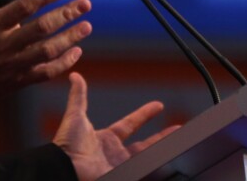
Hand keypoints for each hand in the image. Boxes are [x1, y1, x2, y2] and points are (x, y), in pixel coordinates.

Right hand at [0, 0, 92, 117]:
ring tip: (86, 26)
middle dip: (65, 16)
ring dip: (69, 39)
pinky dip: (63, 63)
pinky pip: (45, 73)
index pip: (23, 8)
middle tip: (85, 4)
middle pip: (41, 29)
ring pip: (47, 52)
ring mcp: (12, 65)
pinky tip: (76, 51)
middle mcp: (4, 45)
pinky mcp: (17, 81)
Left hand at [54, 72, 179, 180]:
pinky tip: (169, 161)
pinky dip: (155, 167)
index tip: (159, 105)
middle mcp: (115, 154)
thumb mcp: (75, 117)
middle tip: (179, 129)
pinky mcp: (122, 175)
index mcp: (106, 139)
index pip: (131, 124)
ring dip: (163, 151)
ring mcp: (119, 166)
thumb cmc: (66, 146)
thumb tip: (75, 76)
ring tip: (182, 143)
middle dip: (162, 136)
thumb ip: (78, 96)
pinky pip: (143, 170)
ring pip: (148, 158)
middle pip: (145, 144)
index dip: (145, 114)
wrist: (64, 168)